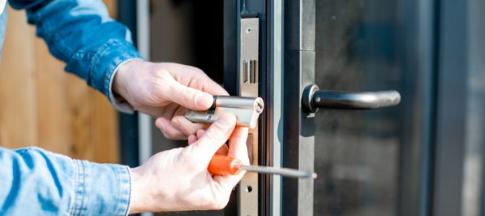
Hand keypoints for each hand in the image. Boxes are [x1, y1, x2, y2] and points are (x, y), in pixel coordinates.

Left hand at [114, 60, 227, 139]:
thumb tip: (208, 102)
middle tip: (178, 121)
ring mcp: (189, 108)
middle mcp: (197, 95)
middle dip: (195, 125)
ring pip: (197, 128)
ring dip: (181, 129)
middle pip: (211, 118)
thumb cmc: (143, 78)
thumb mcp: (163, 86)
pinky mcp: (181, 117)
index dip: (222, 114)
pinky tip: (162, 123)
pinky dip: (172, 132)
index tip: (213, 125)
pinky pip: (184, 132)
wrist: (127, 85)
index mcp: (198, 81)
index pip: (221, 99)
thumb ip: (187, 95)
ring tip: (167, 121)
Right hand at [128, 113, 249, 212]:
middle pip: (227, 157)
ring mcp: (203, 182)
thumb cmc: (159, 184)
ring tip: (201, 132)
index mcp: (219, 193)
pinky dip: (200, 145)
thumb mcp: (193, 156)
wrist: (137, 186)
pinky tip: (194, 138)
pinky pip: (203, 155)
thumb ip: (214, 137)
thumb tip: (229, 123)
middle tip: (220, 124)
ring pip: (215, 154)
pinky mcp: (194, 174)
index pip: (238, 164)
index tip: (238, 126)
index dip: (238, 142)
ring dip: (209, 140)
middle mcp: (213, 189)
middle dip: (220, 139)